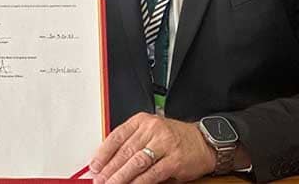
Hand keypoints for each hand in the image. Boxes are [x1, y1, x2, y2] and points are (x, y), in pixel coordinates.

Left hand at [89, 113, 214, 183]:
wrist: (204, 141)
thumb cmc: (174, 138)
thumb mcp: (150, 132)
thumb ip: (131, 142)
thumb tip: (108, 162)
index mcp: (142, 121)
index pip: (116, 136)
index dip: (103, 153)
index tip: (94, 166)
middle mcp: (152, 129)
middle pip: (124, 151)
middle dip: (109, 168)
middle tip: (99, 179)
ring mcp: (164, 144)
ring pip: (136, 162)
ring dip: (120, 176)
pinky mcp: (174, 160)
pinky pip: (152, 173)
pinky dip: (139, 182)